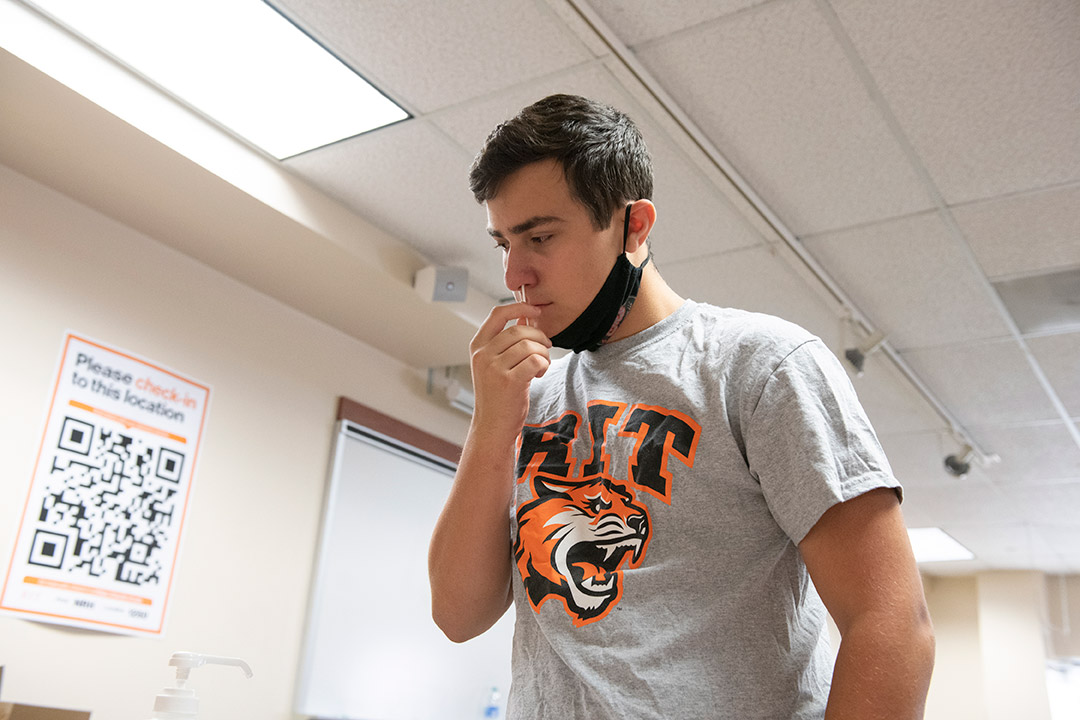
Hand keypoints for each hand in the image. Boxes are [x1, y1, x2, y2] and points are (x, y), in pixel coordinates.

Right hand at [469, 302, 550, 439]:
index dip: (519, 306)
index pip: (498, 314)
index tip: (535, 310)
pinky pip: (536, 360)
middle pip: (519, 329)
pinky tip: (538, 374)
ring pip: (530, 345)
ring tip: (541, 365)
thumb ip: (506, 341)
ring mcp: (494, 368)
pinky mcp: (509, 382)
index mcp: (477, 346)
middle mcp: (483, 355)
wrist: (492, 427)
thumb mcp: (495, 364)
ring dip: (543, 353)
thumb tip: (525, 315)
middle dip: (539, 336)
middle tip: (545, 348)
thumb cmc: (497, 395)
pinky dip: (543, 365)